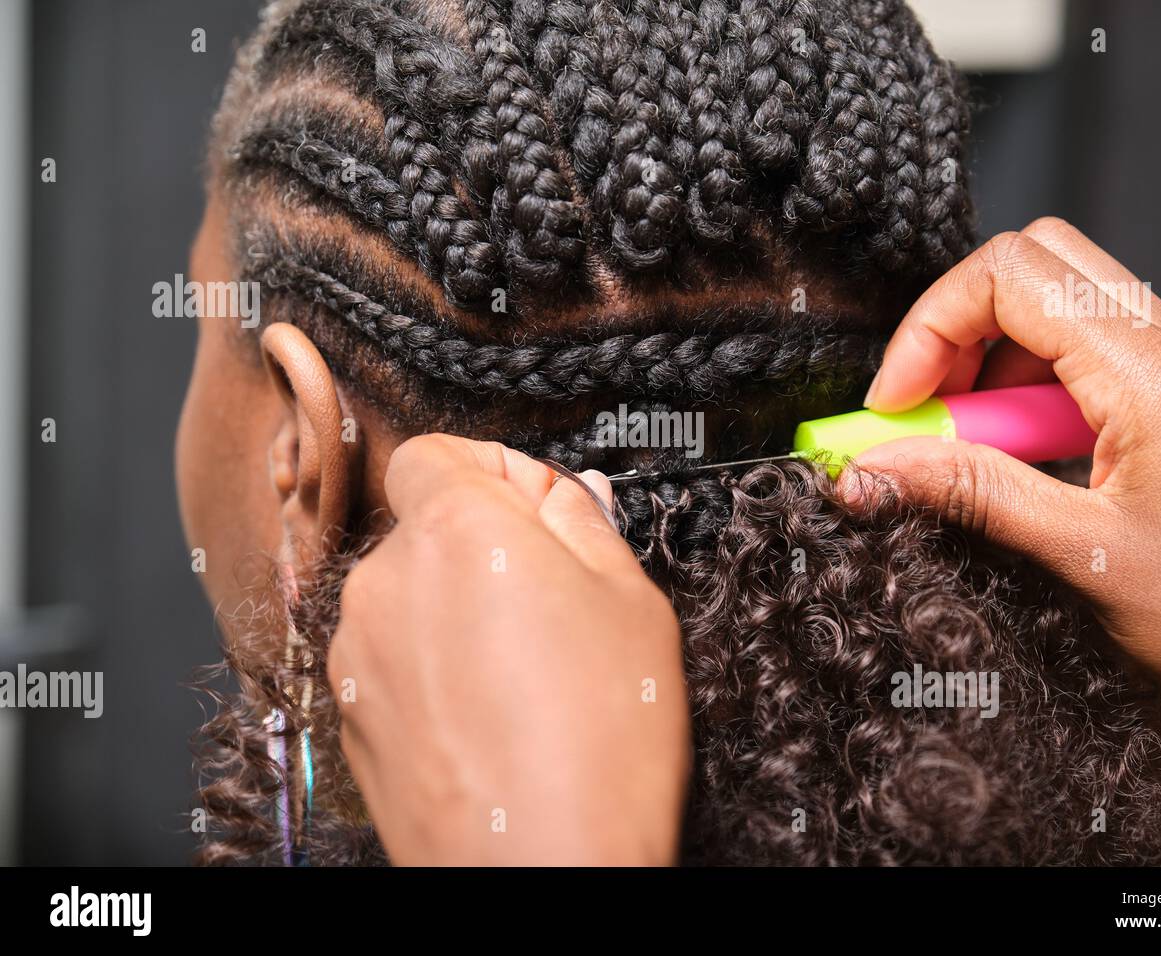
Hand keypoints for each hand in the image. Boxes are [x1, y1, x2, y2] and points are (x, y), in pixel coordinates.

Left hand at [328, 435, 688, 863]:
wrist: (540, 872)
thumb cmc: (599, 745)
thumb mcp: (633, 603)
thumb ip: (585, 523)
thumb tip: (563, 494)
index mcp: (455, 531)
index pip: (435, 452)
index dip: (492, 470)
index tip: (538, 510)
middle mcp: (385, 581)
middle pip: (426, 526)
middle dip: (484, 547)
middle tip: (555, 601)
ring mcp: (359, 653)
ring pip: (410, 596)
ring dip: (458, 610)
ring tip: (528, 674)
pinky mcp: (349, 714)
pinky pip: (394, 658)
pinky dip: (434, 668)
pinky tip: (492, 715)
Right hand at [842, 217, 1160, 754]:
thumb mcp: (1080, 553)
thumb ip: (968, 492)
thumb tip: (873, 467)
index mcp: (1150, 367)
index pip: (1007, 276)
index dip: (927, 331)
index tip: (893, 408)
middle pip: (1034, 266)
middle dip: (957, 331)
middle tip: (921, 413)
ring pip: (1061, 303)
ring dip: (996, 364)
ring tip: (970, 452)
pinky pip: (1094, 350)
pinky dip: (1037, 387)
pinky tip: (1026, 457)